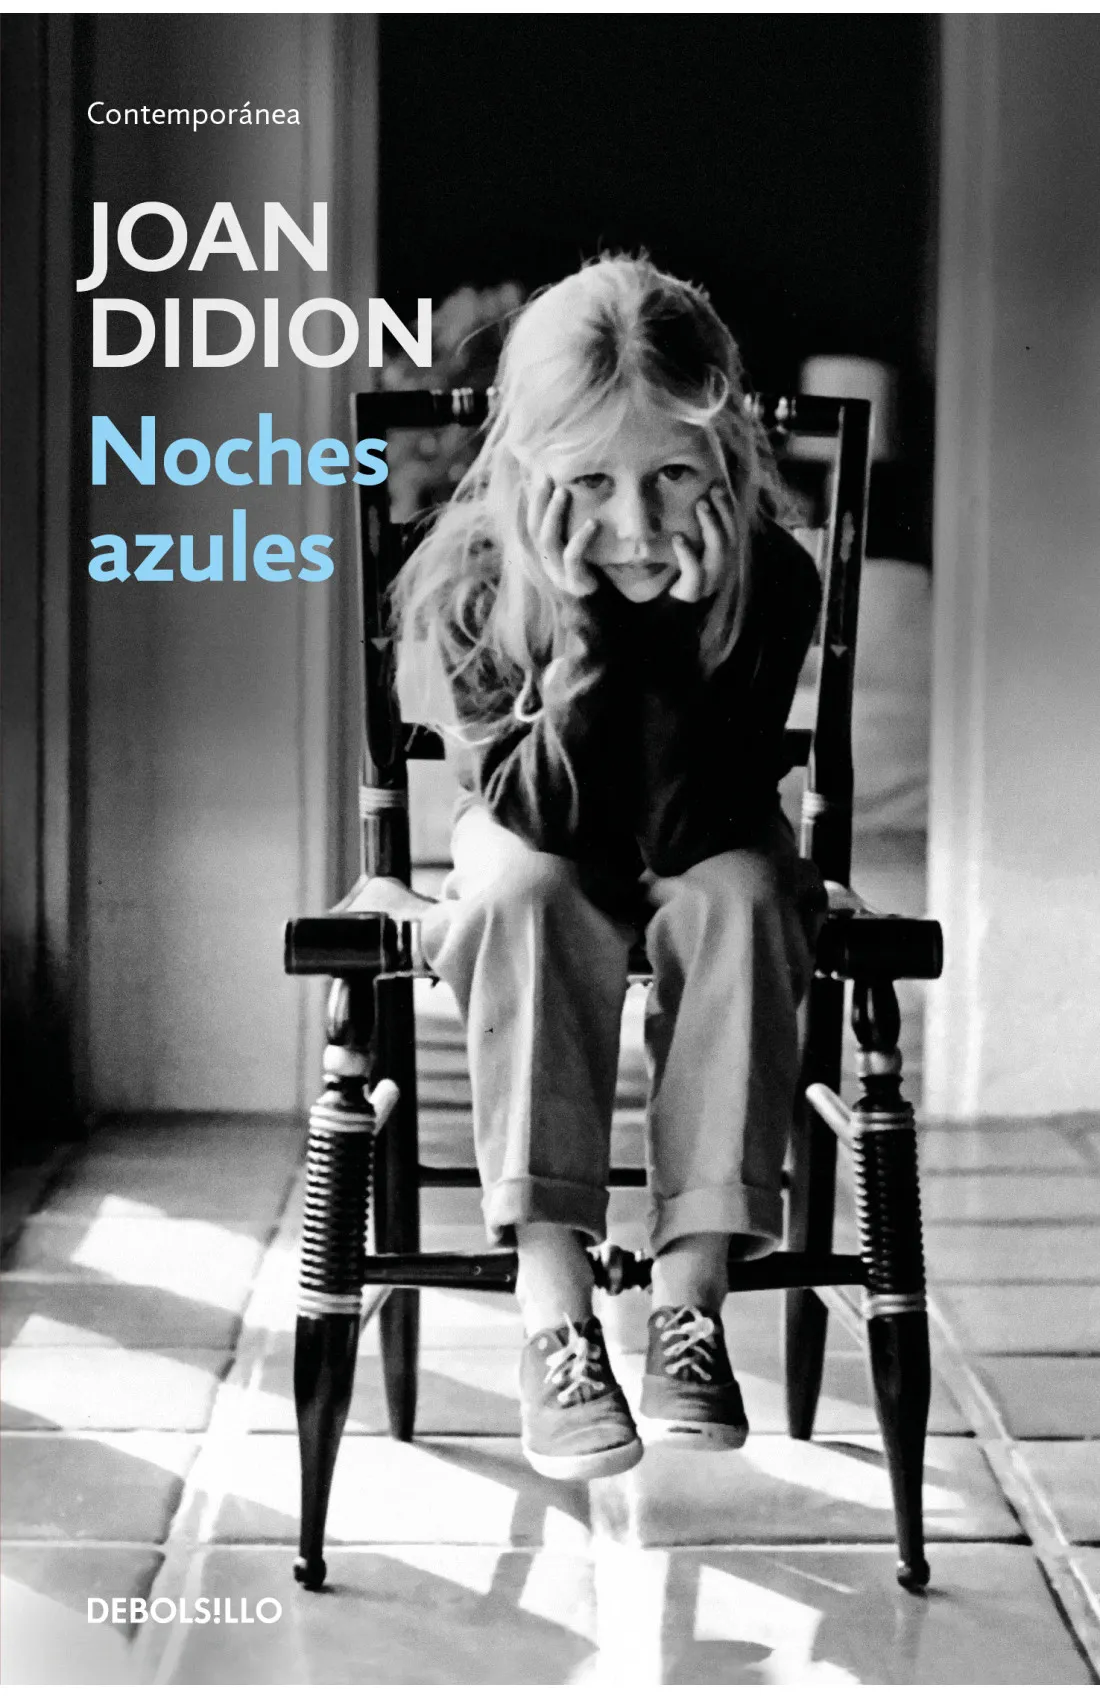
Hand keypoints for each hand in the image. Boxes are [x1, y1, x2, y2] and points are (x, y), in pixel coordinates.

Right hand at [526, 475, 599, 596]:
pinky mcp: (576, 583)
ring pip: (548, 541)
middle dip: (538, 501)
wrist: (608, 612)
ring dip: (554, 514)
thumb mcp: (580, 551)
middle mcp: (546, 566)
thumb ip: (572, 532)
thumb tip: (573, 494)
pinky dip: (581, 538)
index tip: (537, 476)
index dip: (530, 502)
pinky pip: (573, 558)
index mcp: (545, 557)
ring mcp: (559, 576)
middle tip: (547, 477)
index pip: (529, 526)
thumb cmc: (596, 576)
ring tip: (564, 492)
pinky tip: (593, 522)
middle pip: (534, 530)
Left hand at [669, 482, 737, 602]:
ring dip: (711, 525)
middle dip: (724, 511)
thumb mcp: (689, 554)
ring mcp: (710, 583)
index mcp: (724, 560)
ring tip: (700, 504)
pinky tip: (678, 538)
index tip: (720, 486)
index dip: (730, 508)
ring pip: (719, 552)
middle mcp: (723, 571)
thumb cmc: (676, 581)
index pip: (734, 530)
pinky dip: (687, 554)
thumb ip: (697, 536)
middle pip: (732, 537)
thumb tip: (697, 500)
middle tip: (712, 491)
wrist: (666, 618)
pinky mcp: (692, 593)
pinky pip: (695, 573)